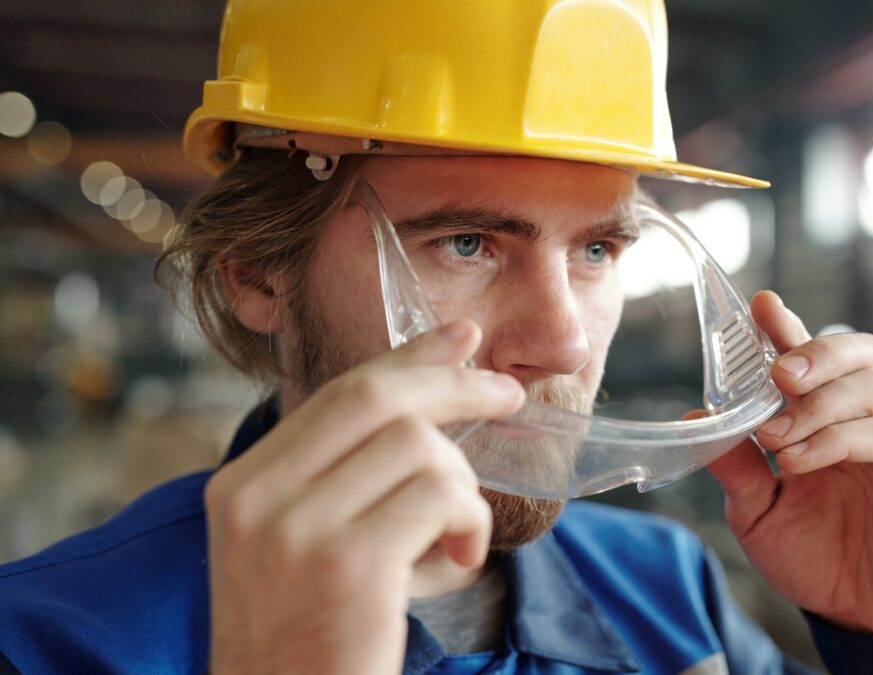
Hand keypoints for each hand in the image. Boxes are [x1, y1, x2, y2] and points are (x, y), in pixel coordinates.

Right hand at [203, 321, 523, 674]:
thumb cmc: (311, 640)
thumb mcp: (300, 550)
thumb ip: (340, 479)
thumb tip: (423, 402)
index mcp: (242, 484)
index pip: (337, 394)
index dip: (408, 357)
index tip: (460, 338)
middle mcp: (258, 498)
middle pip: (377, 398)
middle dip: (455, 384)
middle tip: (507, 392)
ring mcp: (298, 530)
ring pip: (419, 445)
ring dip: (463, 483)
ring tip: (460, 533)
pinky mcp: (349, 565)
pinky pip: (441, 495)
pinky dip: (471, 520)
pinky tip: (461, 558)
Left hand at [697, 291, 872, 636]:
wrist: (862, 619)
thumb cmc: (816, 557)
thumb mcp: (757, 512)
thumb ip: (733, 464)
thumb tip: (693, 417)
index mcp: (828, 420)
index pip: (814, 359)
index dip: (789, 328)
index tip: (761, 305)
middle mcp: (869, 422)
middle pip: (861, 353)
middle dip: (814, 352)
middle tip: (777, 374)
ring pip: (872, 389)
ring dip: (815, 406)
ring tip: (774, 438)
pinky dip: (835, 441)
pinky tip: (797, 463)